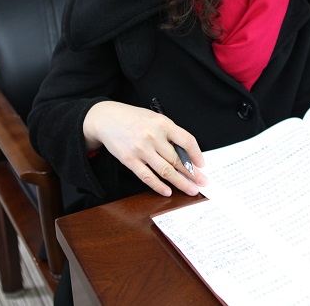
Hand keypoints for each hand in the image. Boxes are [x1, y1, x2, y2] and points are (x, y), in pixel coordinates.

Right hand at [82, 101, 206, 196]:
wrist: (107, 118)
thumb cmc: (134, 119)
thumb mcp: (155, 119)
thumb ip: (169, 134)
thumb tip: (186, 155)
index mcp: (163, 123)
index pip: (186, 140)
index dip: (196, 154)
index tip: (202, 164)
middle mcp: (153, 136)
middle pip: (177, 159)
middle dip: (192, 174)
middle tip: (202, 182)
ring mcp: (141, 149)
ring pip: (165, 170)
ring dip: (180, 182)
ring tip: (191, 190)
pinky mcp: (129, 160)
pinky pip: (147, 176)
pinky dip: (159, 186)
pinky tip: (168, 191)